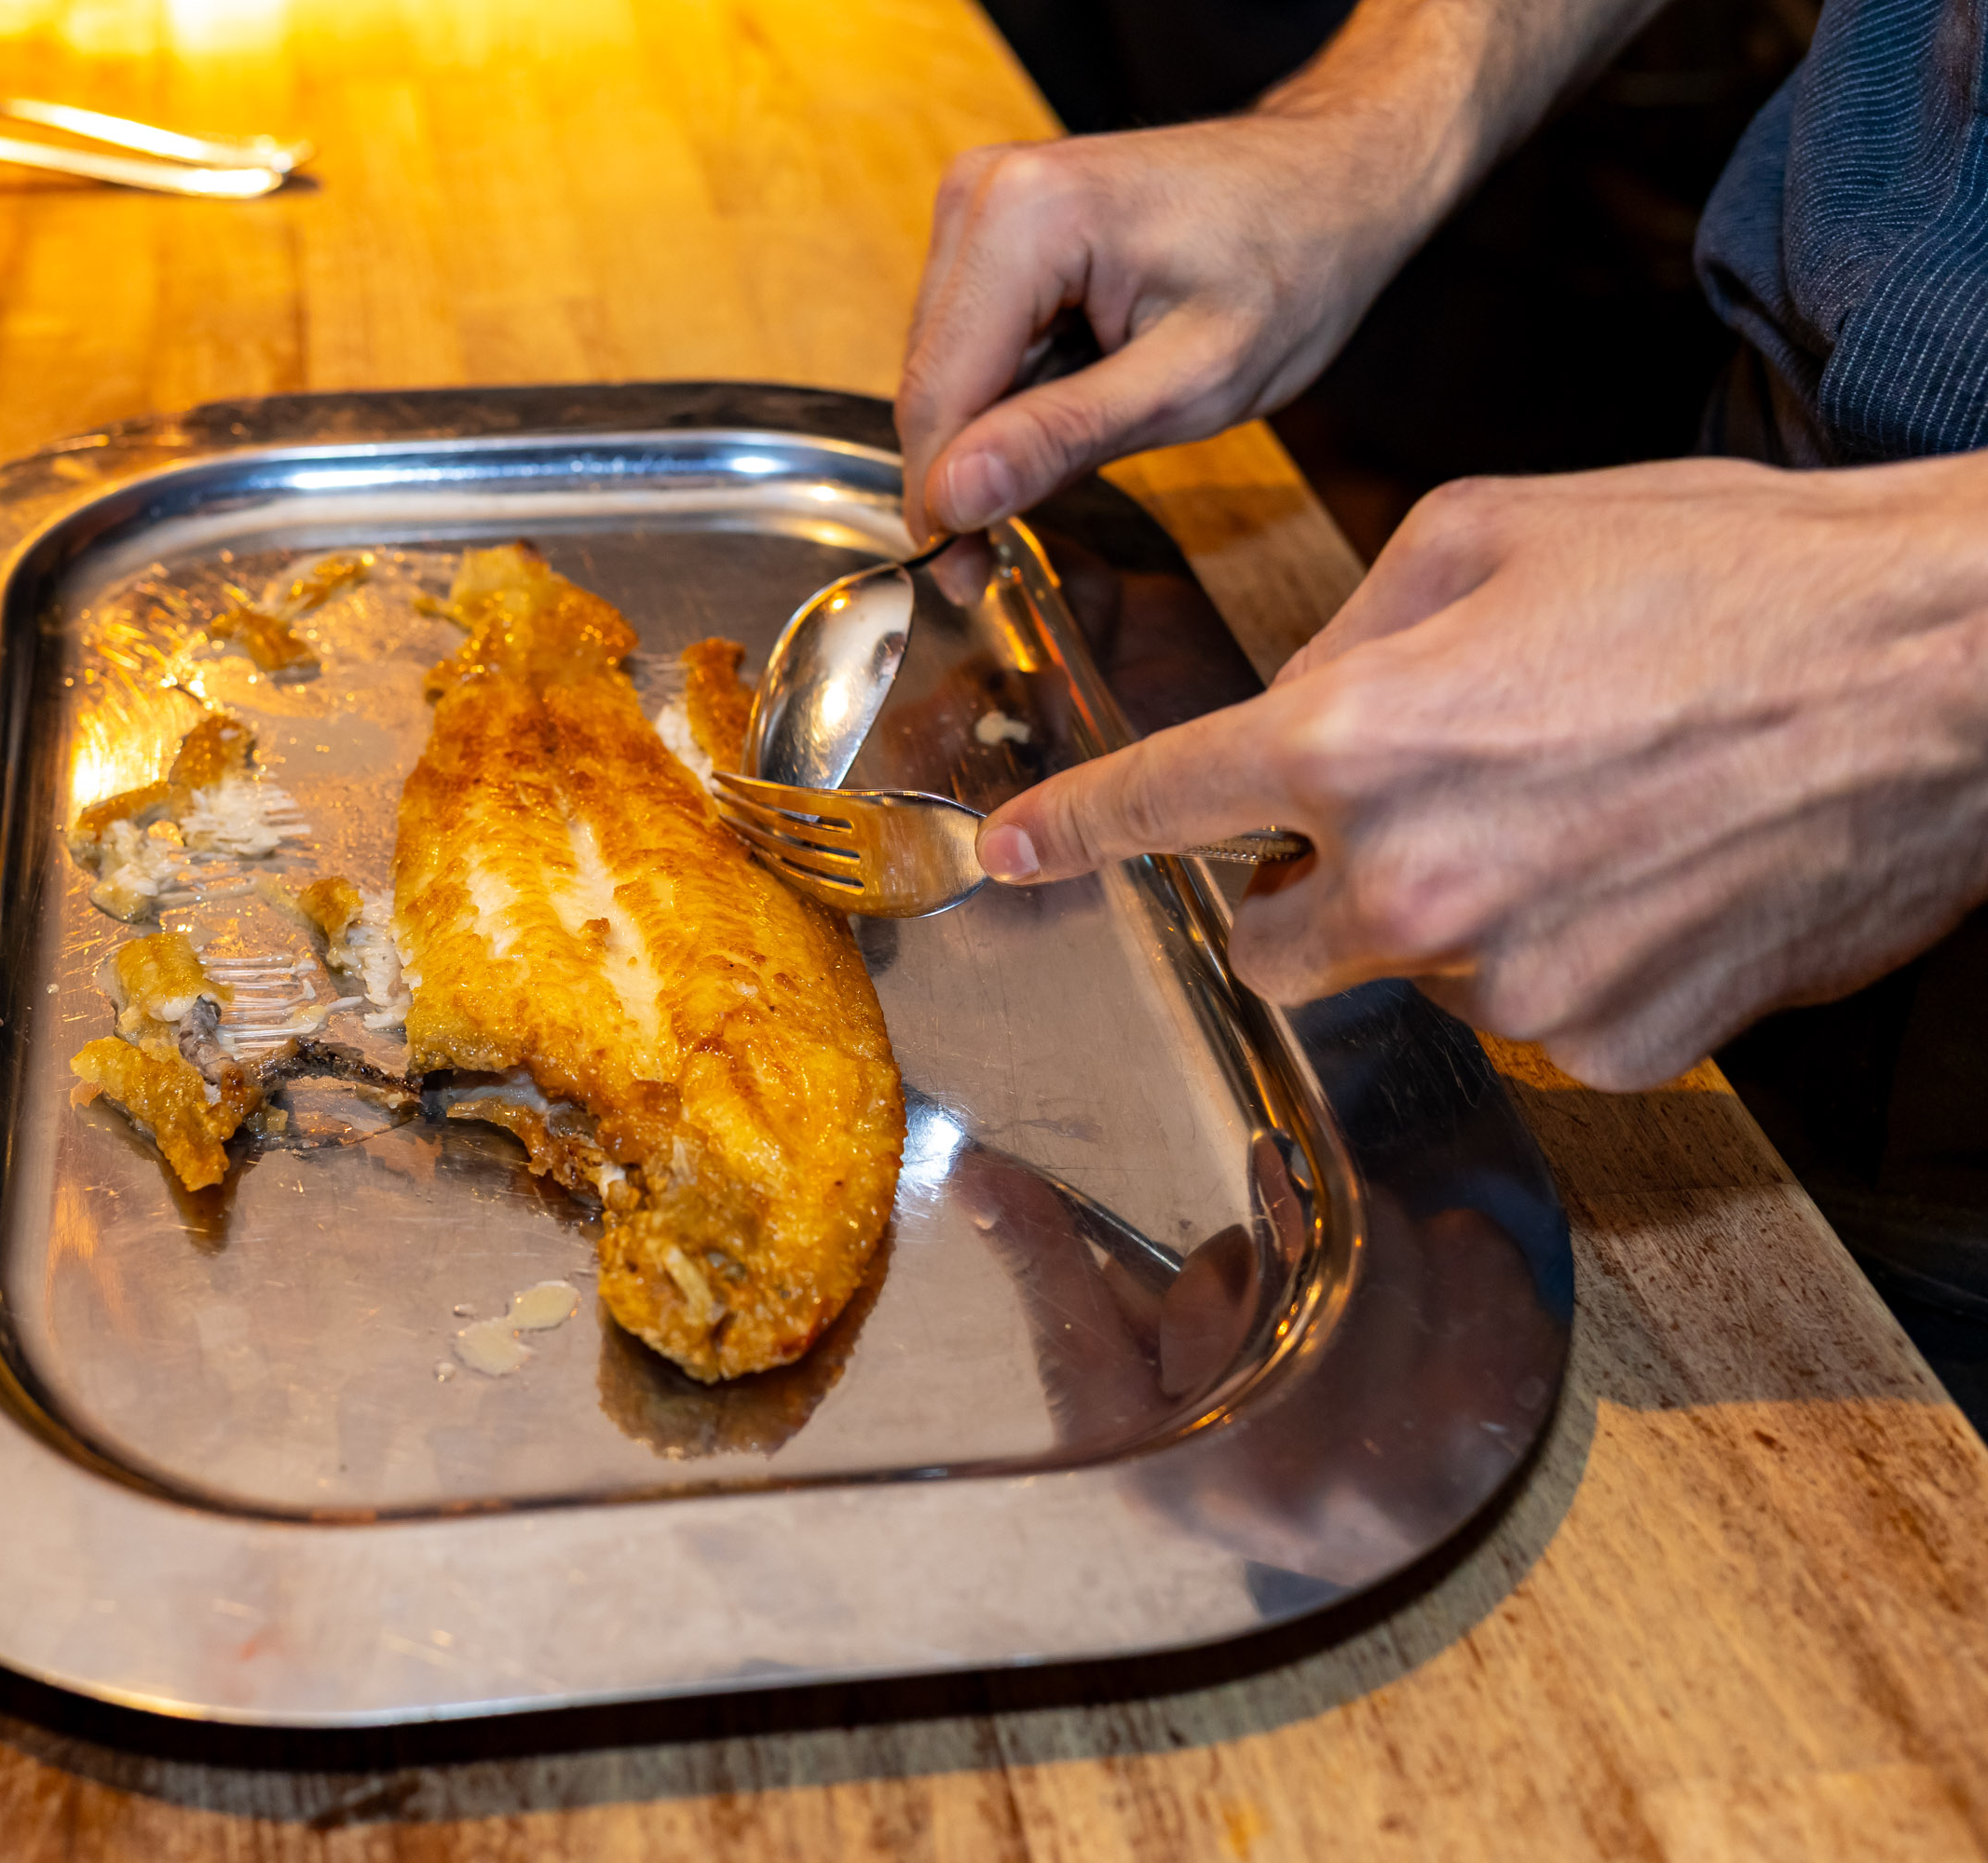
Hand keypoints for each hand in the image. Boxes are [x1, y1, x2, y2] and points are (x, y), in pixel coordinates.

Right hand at [898, 113, 1447, 540]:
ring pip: (942, 372)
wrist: (1334, 178)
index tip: (961, 581)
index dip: (941, 504)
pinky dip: (1007, 396)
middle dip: (962, 474)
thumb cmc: (1293, 264)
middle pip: (929, 384)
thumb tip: (952, 497)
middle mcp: (981, 193)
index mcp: (1023, 218)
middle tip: (1004, 557)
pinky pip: (968, 344)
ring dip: (988, 436)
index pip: (938, 396)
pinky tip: (1076, 400)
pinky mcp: (991, 224)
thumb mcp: (1193, 381)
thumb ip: (1062, 439)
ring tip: (1079, 450)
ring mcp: (980, 202)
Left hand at [974, 455, 1987, 1087]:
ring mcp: (1510, 984)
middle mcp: (1413, 885)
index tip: (1010, 853)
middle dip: (1295, 886)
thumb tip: (1286, 715)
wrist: (1944, 670)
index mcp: (1359, 741)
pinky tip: (1640, 878)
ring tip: (1578, 816)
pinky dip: (1554, 963)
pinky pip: (1525, 1020)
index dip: (1071, 832)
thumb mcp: (1492, 534)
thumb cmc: (1727, 574)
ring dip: (1445, 918)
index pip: (1159, 806)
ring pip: (1406, 977)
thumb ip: (1349, 638)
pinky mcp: (1606, 1048)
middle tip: (1397, 814)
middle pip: (1265, 939)